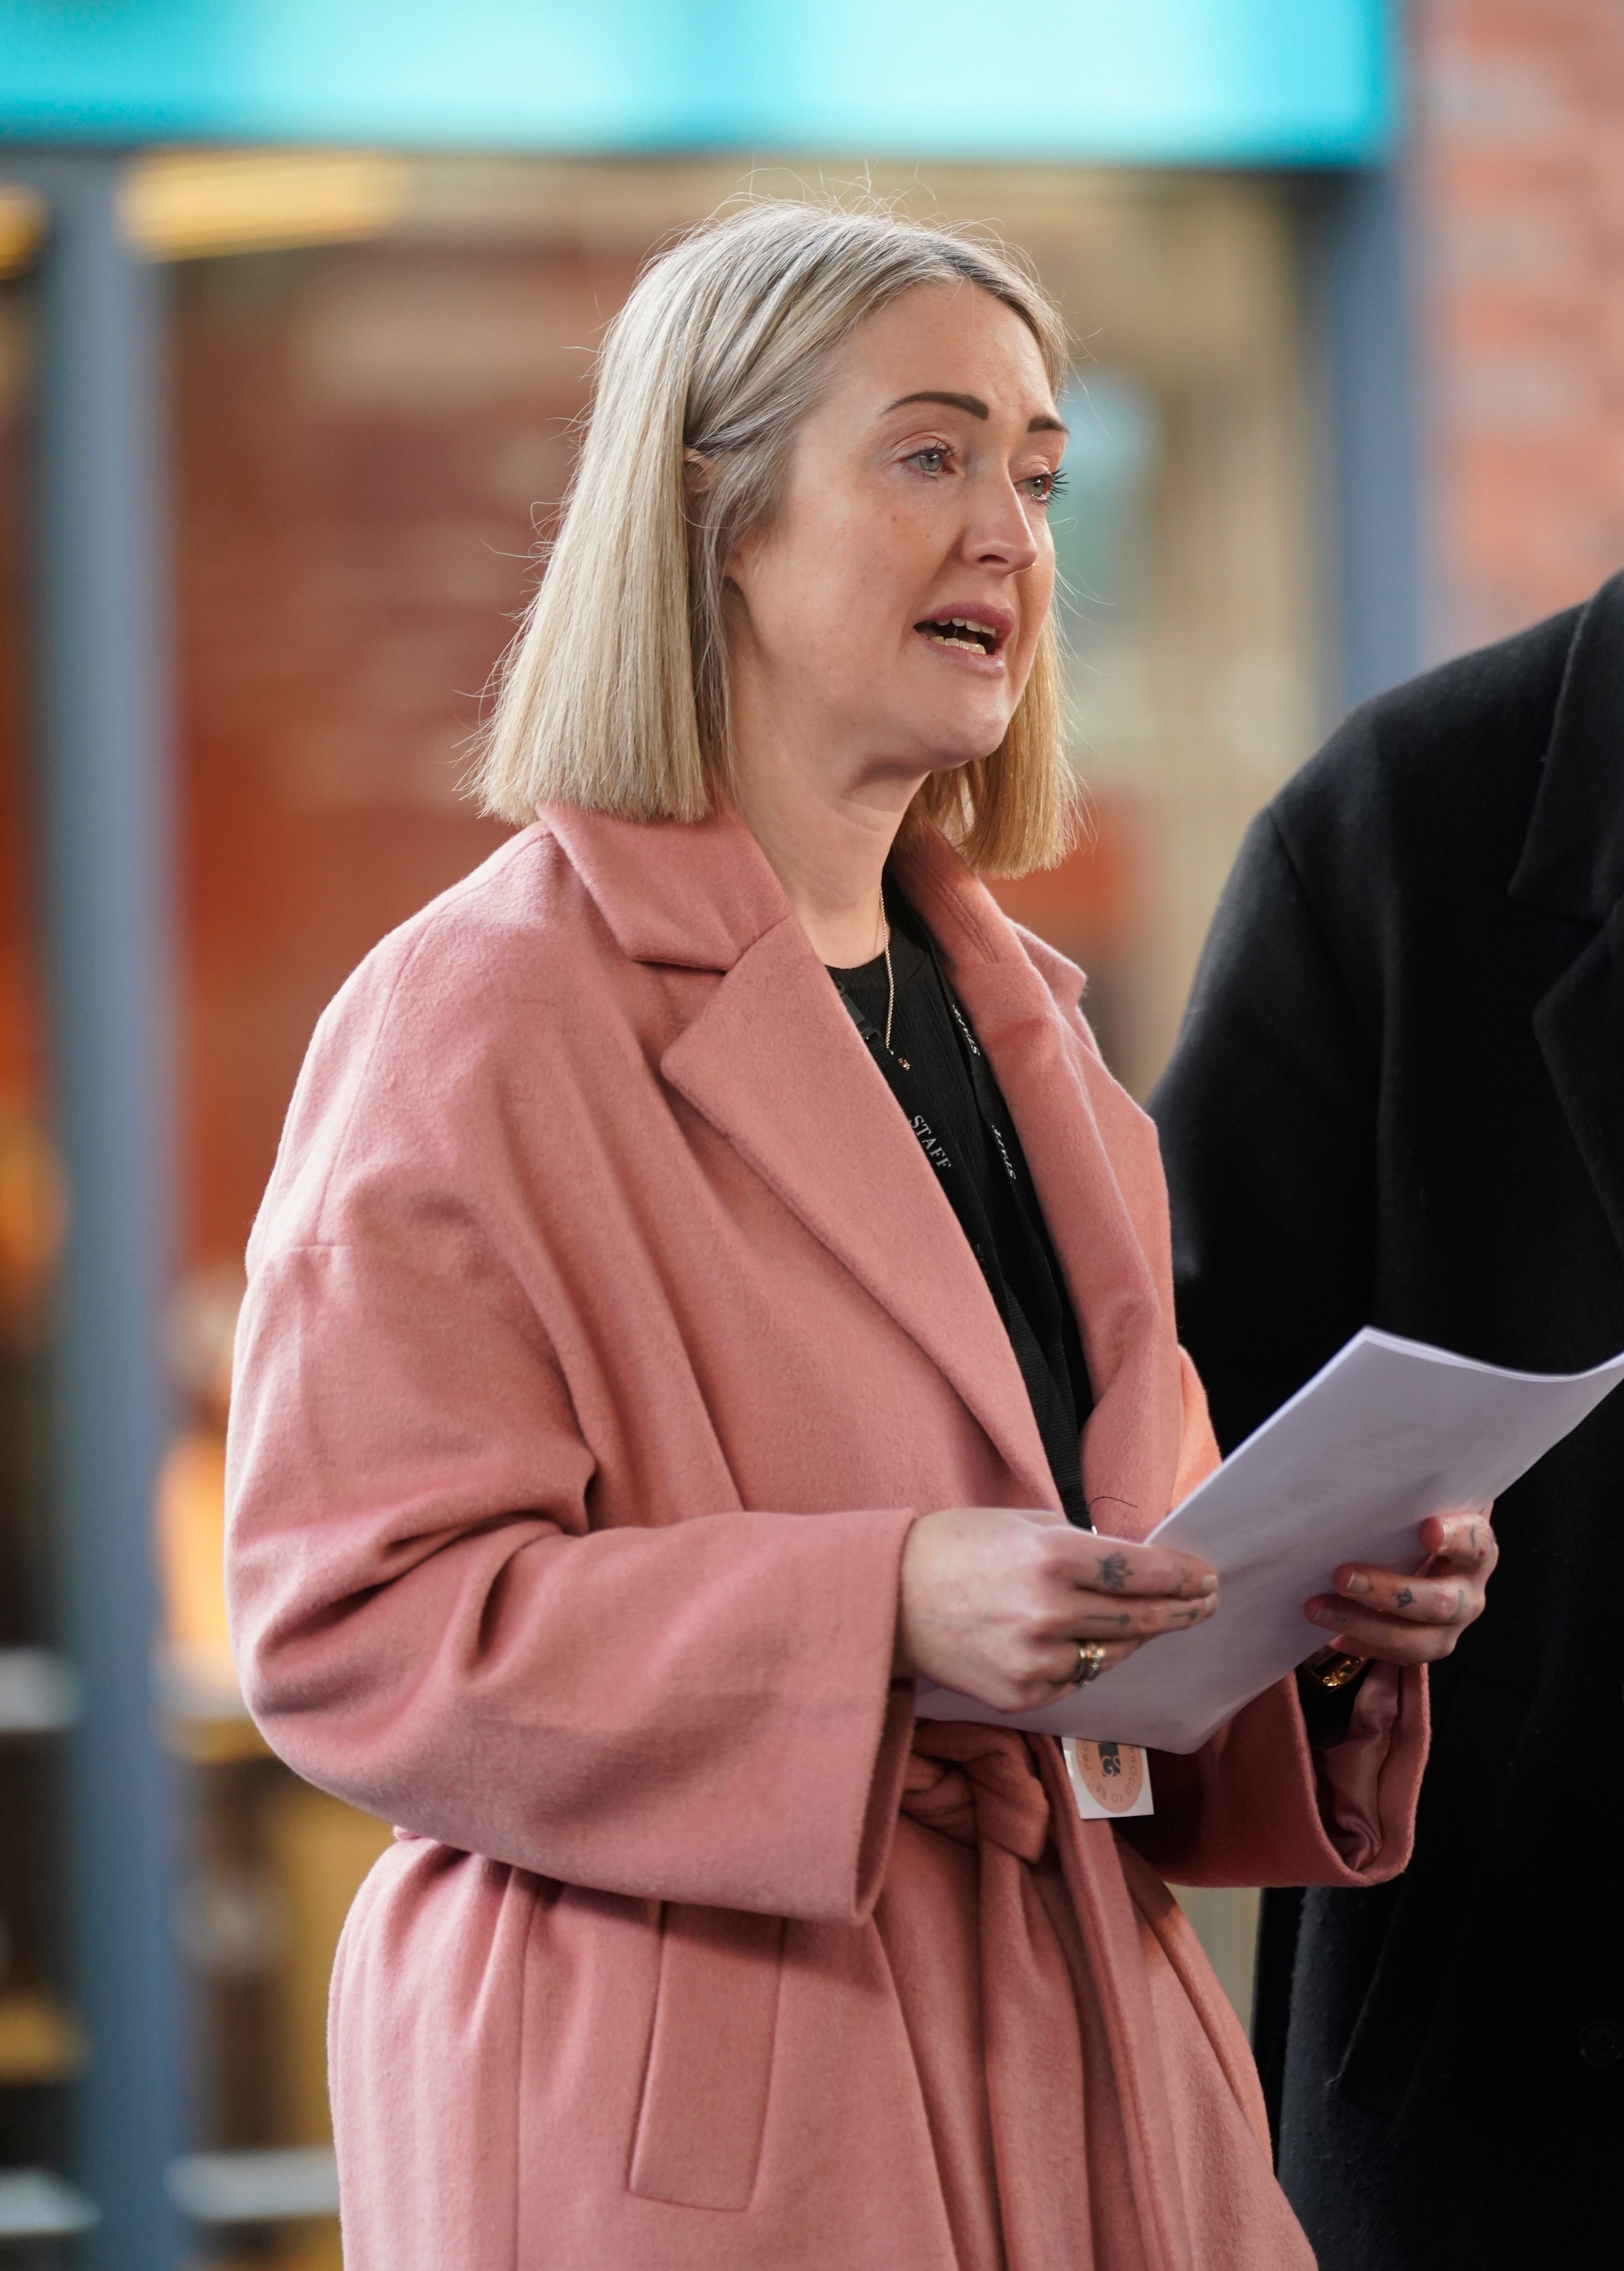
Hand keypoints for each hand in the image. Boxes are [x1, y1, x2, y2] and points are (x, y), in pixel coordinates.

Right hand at [895, 1505, 1217, 1714]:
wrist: (889, 1597)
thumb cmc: (956, 1547)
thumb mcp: (1024, 1523)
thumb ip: (1081, 1545)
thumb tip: (1135, 1565)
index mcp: (1051, 1558)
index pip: (1142, 1571)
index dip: (1183, 1575)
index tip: (1207, 1576)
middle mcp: (1048, 1613)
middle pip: (1140, 1620)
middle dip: (1181, 1610)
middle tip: (1206, 1602)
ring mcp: (1035, 1661)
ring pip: (1112, 1656)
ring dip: (1134, 1638)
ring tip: (1147, 1621)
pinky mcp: (1021, 1695)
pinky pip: (1076, 1680)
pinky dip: (1087, 1661)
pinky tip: (1084, 1642)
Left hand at [1303, 1506, 1496, 1666]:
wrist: (1425, 1563)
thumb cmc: (1413, 1527)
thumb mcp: (1419, 1509)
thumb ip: (1409, 1496)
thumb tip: (1370, 1463)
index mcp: (1476, 1548)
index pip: (1475, 1541)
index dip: (1454, 1537)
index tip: (1427, 1529)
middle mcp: (1470, 1591)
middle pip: (1439, 1601)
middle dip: (1387, 1592)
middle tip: (1340, 1575)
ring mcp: (1451, 1627)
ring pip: (1415, 1639)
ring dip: (1361, 1624)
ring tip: (1316, 1608)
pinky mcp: (1427, 1648)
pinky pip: (1394, 1657)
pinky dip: (1358, 1644)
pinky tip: (1328, 1634)